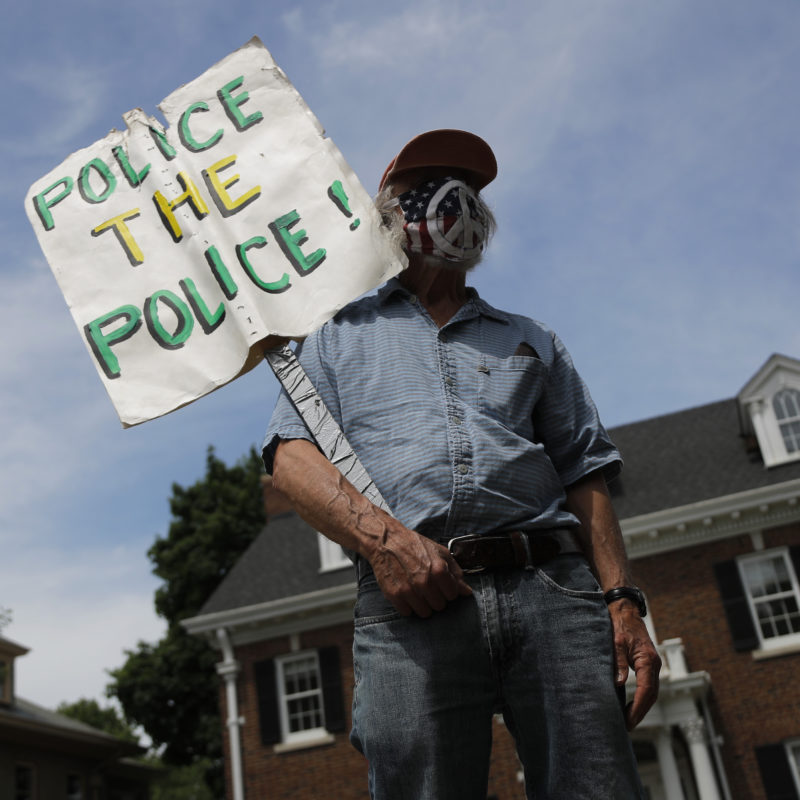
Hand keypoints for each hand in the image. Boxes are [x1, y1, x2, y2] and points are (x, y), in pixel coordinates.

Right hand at [368, 525, 472, 617]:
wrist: (386, 540)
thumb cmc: (415, 545)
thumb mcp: (440, 552)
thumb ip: (456, 573)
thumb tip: (467, 592)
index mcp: (438, 570)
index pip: (453, 596)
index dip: (448, 590)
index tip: (441, 584)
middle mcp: (424, 582)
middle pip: (439, 606)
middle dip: (436, 598)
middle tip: (428, 587)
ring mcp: (408, 590)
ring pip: (424, 613)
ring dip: (423, 604)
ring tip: (417, 590)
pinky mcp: (394, 595)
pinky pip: (407, 612)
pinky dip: (408, 605)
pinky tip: (406, 593)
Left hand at [608, 601, 660, 729]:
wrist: (624, 610)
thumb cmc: (619, 624)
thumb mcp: (616, 642)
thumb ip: (618, 663)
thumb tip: (618, 684)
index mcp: (648, 660)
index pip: (646, 690)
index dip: (638, 708)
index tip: (628, 720)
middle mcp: (654, 664)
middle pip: (651, 695)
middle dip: (640, 712)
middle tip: (627, 726)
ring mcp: (652, 664)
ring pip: (651, 691)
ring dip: (641, 706)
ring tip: (628, 720)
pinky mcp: (647, 664)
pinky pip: (647, 685)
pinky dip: (641, 697)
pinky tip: (630, 705)